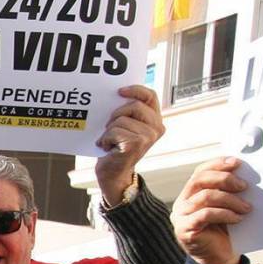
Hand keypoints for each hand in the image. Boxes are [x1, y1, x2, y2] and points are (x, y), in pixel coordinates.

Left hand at [94, 85, 164, 200]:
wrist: (113, 174)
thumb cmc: (116, 148)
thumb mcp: (126, 126)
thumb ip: (129, 112)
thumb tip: (118, 93)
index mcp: (155, 120)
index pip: (150, 96)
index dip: (136, 90)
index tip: (119, 91)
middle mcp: (156, 128)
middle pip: (134, 106)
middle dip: (116, 114)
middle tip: (109, 127)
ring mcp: (148, 136)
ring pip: (121, 119)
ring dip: (108, 130)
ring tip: (109, 141)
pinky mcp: (136, 144)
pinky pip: (114, 131)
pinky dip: (105, 138)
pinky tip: (107, 147)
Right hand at [171, 157, 249, 263]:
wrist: (219, 259)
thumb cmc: (225, 231)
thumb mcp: (226, 207)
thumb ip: (228, 192)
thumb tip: (245, 176)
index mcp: (190, 194)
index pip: (200, 172)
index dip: (217, 164)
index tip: (238, 163)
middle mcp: (181, 203)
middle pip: (200, 180)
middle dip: (225, 179)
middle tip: (245, 186)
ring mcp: (180, 216)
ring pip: (205, 196)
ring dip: (230, 200)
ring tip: (247, 208)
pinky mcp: (184, 230)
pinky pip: (205, 214)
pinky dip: (225, 214)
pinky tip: (238, 219)